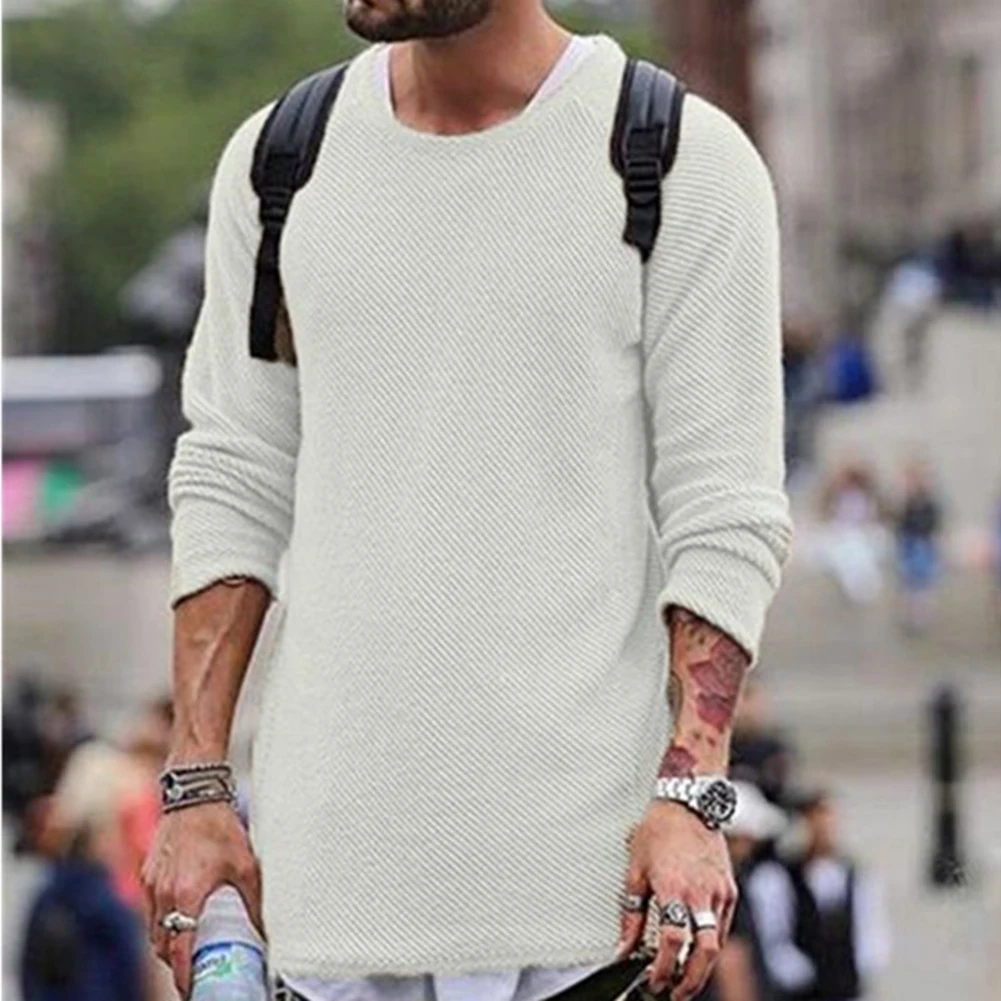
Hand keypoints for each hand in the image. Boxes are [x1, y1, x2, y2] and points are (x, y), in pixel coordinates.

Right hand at [141, 802, 263, 998]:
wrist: (193, 796)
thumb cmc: (220, 827)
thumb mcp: (246, 865)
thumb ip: (253, 901)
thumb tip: (265, 929)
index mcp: (187, 894)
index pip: (178, 949)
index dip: (183, 975)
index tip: (192, 989)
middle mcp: (163, 893)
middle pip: (162, 945)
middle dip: (175, 963)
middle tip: (194, 972)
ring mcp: (152, 885)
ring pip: (153, 930)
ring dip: (168, 943)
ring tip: (188, 950)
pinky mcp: (148, 876)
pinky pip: (151, 911)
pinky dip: (163, 922)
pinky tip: (180, 919)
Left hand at [618, 800, 736, 998]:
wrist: (689, 804)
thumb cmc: (658, 832)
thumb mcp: (635, 869)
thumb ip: (630, 913)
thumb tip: (623, 946)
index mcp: (673, 888)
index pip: (672, 941)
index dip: (663, 968)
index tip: (653, 981)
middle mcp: (700, 893)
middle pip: (704, 951)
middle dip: (691, 981)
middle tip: (675, 994)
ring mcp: (719, 892)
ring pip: (717, 943)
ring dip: (702, 968)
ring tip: (685, 981)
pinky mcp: (730, 889)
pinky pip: (723, 926)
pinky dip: (711, 944)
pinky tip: (697, 951)